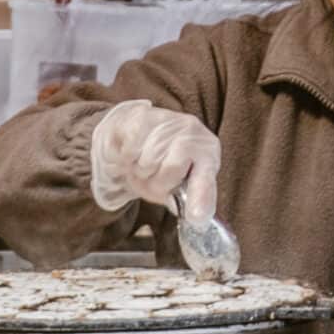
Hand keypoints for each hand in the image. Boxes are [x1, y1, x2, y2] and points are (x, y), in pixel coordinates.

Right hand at [90, 101, 221, 219]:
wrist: (131, 136)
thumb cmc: (158, 166)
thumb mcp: (174, 187)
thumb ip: (185, 201)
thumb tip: (196, 218)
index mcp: (207, 153)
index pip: (205, 176)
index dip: (201, 197)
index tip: (196, 217)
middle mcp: (193, 131)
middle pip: (171, 168)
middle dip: (156, 182)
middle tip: (152, 180)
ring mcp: (169, 119)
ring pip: (148, 159)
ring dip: (139, 170)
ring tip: (141, 165)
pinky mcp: (143, 115)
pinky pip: (132, 146)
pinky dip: (126, 158)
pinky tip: (131, 154)